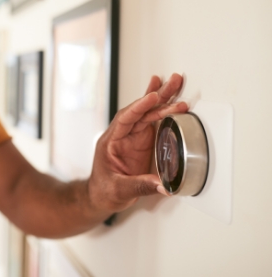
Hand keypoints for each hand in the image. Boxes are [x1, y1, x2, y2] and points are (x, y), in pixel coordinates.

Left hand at [88, 74, 187, 213]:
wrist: (101, 197)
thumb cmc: (103, 191)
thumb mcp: (119, 190)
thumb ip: (140, 186)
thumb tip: (163, 185)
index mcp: (111, 141)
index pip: (126, 118)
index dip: (139, 107)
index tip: (152, 97)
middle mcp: (122, 135)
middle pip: (140, 110)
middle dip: (157, 95)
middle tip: (173, 81)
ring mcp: (132, 137)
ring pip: (148, 113)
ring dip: (163, 99)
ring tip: (176, 83)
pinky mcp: (142, 142)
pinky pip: (153, 122)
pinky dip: (162, 110)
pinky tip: (169, 98)